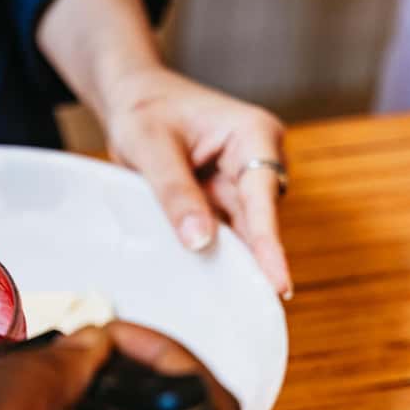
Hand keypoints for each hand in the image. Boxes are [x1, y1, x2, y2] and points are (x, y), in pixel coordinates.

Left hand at [103, 66, 291, 296]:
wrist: (132, 98)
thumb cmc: (143, 109)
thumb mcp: (150, 147)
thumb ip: (174, 192)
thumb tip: (201, 242)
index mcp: (252, 134)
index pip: (263, 195)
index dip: (268, 243)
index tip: (277, 282)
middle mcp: (256, 159)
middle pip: (258, 220)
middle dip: (254, 262)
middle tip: (255, 310)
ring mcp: (241, 182)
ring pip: (241, 232)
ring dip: (231, 262)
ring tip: (230, 306)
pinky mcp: (222, 200)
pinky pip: (222, 233)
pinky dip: (212, 255)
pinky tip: (207, 285)